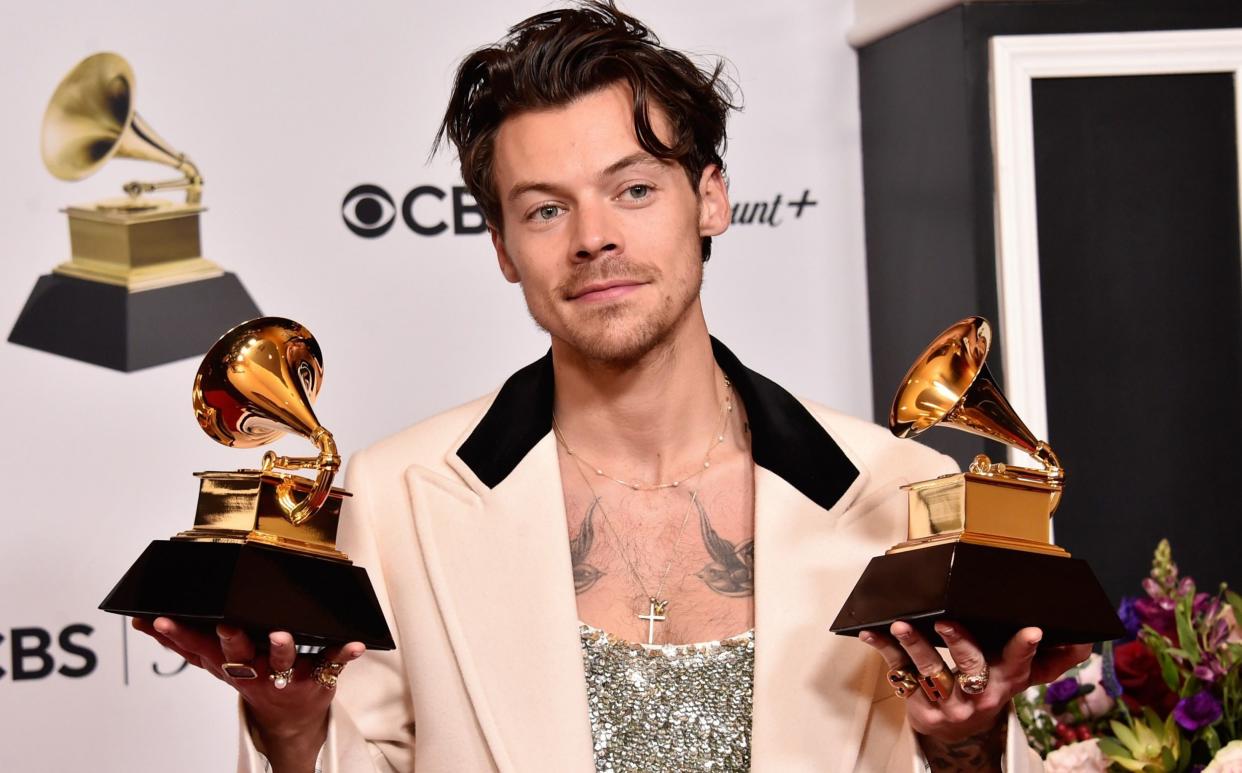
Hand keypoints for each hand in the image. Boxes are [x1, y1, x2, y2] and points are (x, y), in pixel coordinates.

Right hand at [132, 617, 364, 769]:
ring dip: (282, 649)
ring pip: (283, 663)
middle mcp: (254, 673)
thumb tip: (143, 621)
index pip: (198, 650)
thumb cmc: (253, 678)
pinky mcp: (318, 680)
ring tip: (282, 634)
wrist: (292, 719)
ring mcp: (286, 678)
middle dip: (232, 642)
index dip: (178, 636)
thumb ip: (186, 644)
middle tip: (226, 625)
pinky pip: (333, 664)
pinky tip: (355, 643)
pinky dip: (345, 653)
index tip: (160, 619)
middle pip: (239, 657)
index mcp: (229, 665)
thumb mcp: (218, 666)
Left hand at [859, 621, 1089, 747]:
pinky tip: (872, 632)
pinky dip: (885, 651)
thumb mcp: (1017, 678)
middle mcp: (979, 696)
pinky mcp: (919, 706)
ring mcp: (948, 704)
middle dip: (959, 643)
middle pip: (971, 667)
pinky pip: (899, 674)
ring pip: (931, 672)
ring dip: (915, 645)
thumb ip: (1049, 660)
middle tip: (946, 620)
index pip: (1019, 665)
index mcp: (1006, 683)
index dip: (1025, 648)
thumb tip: (1085, 643)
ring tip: (902, 624)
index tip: (1032, 630)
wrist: (957, 731)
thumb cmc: (988, 688)